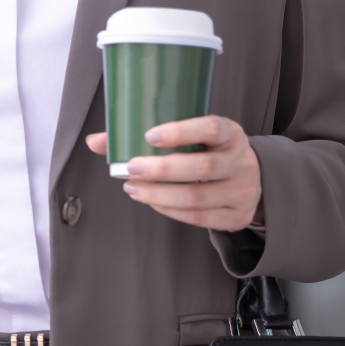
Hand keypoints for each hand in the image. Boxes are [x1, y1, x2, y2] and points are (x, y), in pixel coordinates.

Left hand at [84, 116, 263, 231]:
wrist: (249, 179)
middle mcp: (240, 162)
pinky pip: (199, 217)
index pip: (211, 128)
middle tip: (132, 168)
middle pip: (201, 167)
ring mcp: (241, 191)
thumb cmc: (209, 152)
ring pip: (197, 197)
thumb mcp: (192, 136)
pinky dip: (170, 210)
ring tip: (133, 188)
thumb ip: (146, 135)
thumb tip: (95, 141)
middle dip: (161, 170)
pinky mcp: (236, 216)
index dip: (181, 131)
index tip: (149, 135)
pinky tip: (152, 201)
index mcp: (231, 134)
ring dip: (159, 194)